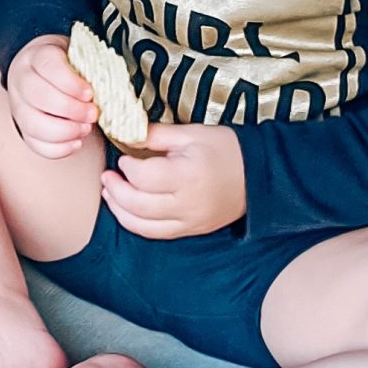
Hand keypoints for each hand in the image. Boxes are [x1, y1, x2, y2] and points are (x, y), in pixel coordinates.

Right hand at [7, 35, 96, 157]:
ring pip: (34, 124)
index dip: (70, 83)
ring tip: (85, 128)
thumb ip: (88, 67)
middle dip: (71, 109)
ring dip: (65, 131)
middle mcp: (22, 81)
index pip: (48, 67)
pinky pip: (35, 144)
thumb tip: (109, 87)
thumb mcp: (75, 54)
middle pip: (39, 97)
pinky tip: (76, 142)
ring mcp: (18, 107)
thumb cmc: (63, 65)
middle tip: (92, 114)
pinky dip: (58, 148)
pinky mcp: (23, 129)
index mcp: (36, 57)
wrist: (39, 72)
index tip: (89, 93)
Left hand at [100, 122, 246, 239]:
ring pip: (143, 226)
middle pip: (138, 205)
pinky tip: (127, 209)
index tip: (123, 157)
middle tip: (108, 176)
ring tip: (110, 192)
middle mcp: (188, 204)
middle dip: (115, 190)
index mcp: (188, 175)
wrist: (259, 176)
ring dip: (119, 210)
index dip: (126, 167)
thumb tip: (125, 134)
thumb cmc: (225, 149)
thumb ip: (156, 134)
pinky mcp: (191, 231)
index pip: (144, 177)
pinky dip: (136, 223)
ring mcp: (190, 222)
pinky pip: (157, 234)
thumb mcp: (191, 133)